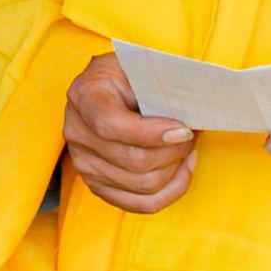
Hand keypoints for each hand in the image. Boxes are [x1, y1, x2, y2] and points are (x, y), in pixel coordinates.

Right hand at [59, 51, 195, 213]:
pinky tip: (182, 169)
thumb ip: (163, 85)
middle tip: (191, 133)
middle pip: (132, 161)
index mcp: (84, 95)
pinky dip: (171, 190)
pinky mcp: (98, 185)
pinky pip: (141, 204)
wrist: (111, 86)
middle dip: (173, 151)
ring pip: (142, 186)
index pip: (110, 125)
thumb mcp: (143, 66)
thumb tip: (194, 112)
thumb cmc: (131, 74)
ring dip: (175, 168)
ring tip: (186, 147)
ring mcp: (84, 163)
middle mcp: (77, 132)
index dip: (150, 133)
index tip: (183, 129)